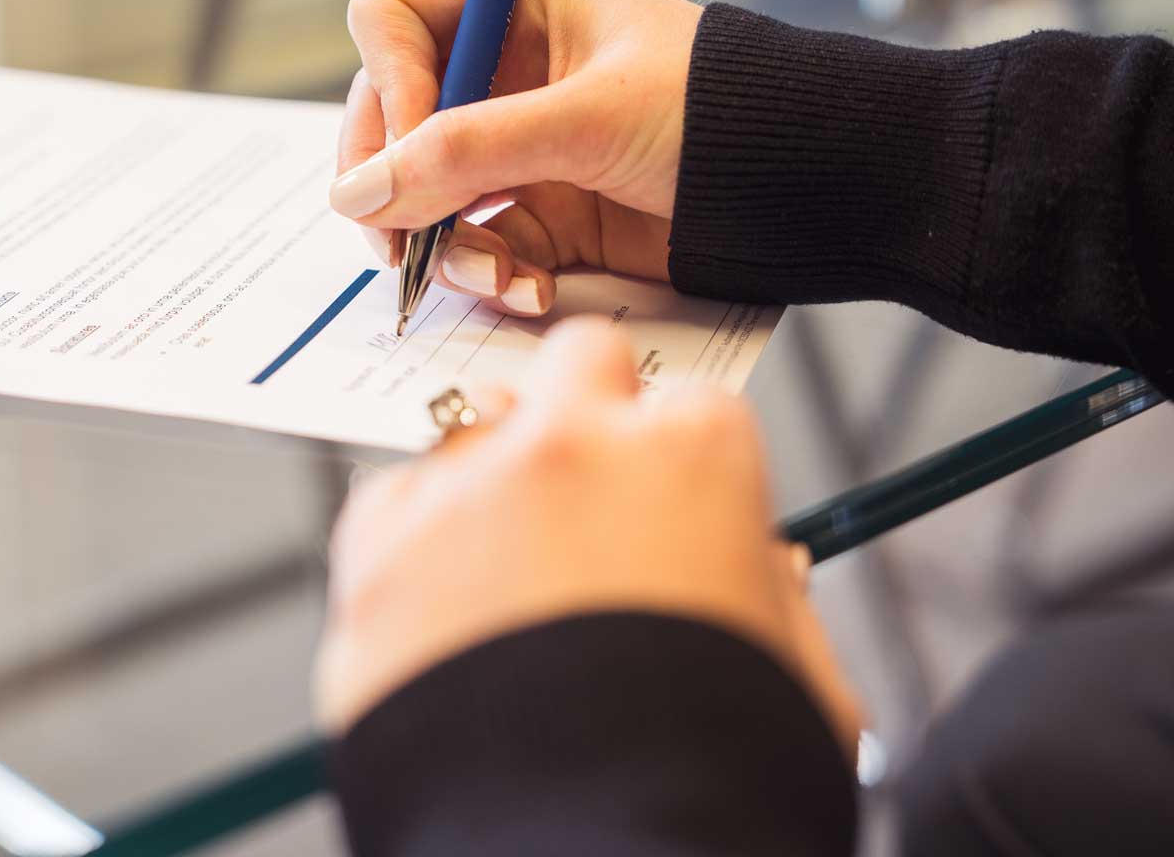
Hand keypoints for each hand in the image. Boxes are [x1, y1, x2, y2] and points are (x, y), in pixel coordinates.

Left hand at [314, 318, 861, 758]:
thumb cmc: (710, 775)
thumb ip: (775, 595)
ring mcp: (464, 489)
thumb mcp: (798, 677)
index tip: (668, 517)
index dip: (679, 468)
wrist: (585, 853)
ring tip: (507, 596)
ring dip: (489, 490)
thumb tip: (761, 563)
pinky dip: (411, 550)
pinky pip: (387, 508)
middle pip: (573, 365)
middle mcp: (571, 446)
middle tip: (583, 499)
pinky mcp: (375, 551)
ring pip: (468, 437)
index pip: (686, 406)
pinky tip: (447, 622)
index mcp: (693, 455)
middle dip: (583, 416)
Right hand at [329, 0, 702, 316]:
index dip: (387, 82)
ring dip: (444, 245)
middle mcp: (507, 74)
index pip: (394, 22)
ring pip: (427, 195)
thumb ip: (466, 153)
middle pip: (393, 119)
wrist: (809, 184)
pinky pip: (481, 247)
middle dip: (392, 184)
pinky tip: (531, 290)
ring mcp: (522, 149)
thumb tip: (358, 195)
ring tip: (493, 276)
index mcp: (517, 10)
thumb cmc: (716, 113)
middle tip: (395, 243)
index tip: (410, 149)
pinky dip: (493, 275)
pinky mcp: (547, 216)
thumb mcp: (585, 120)